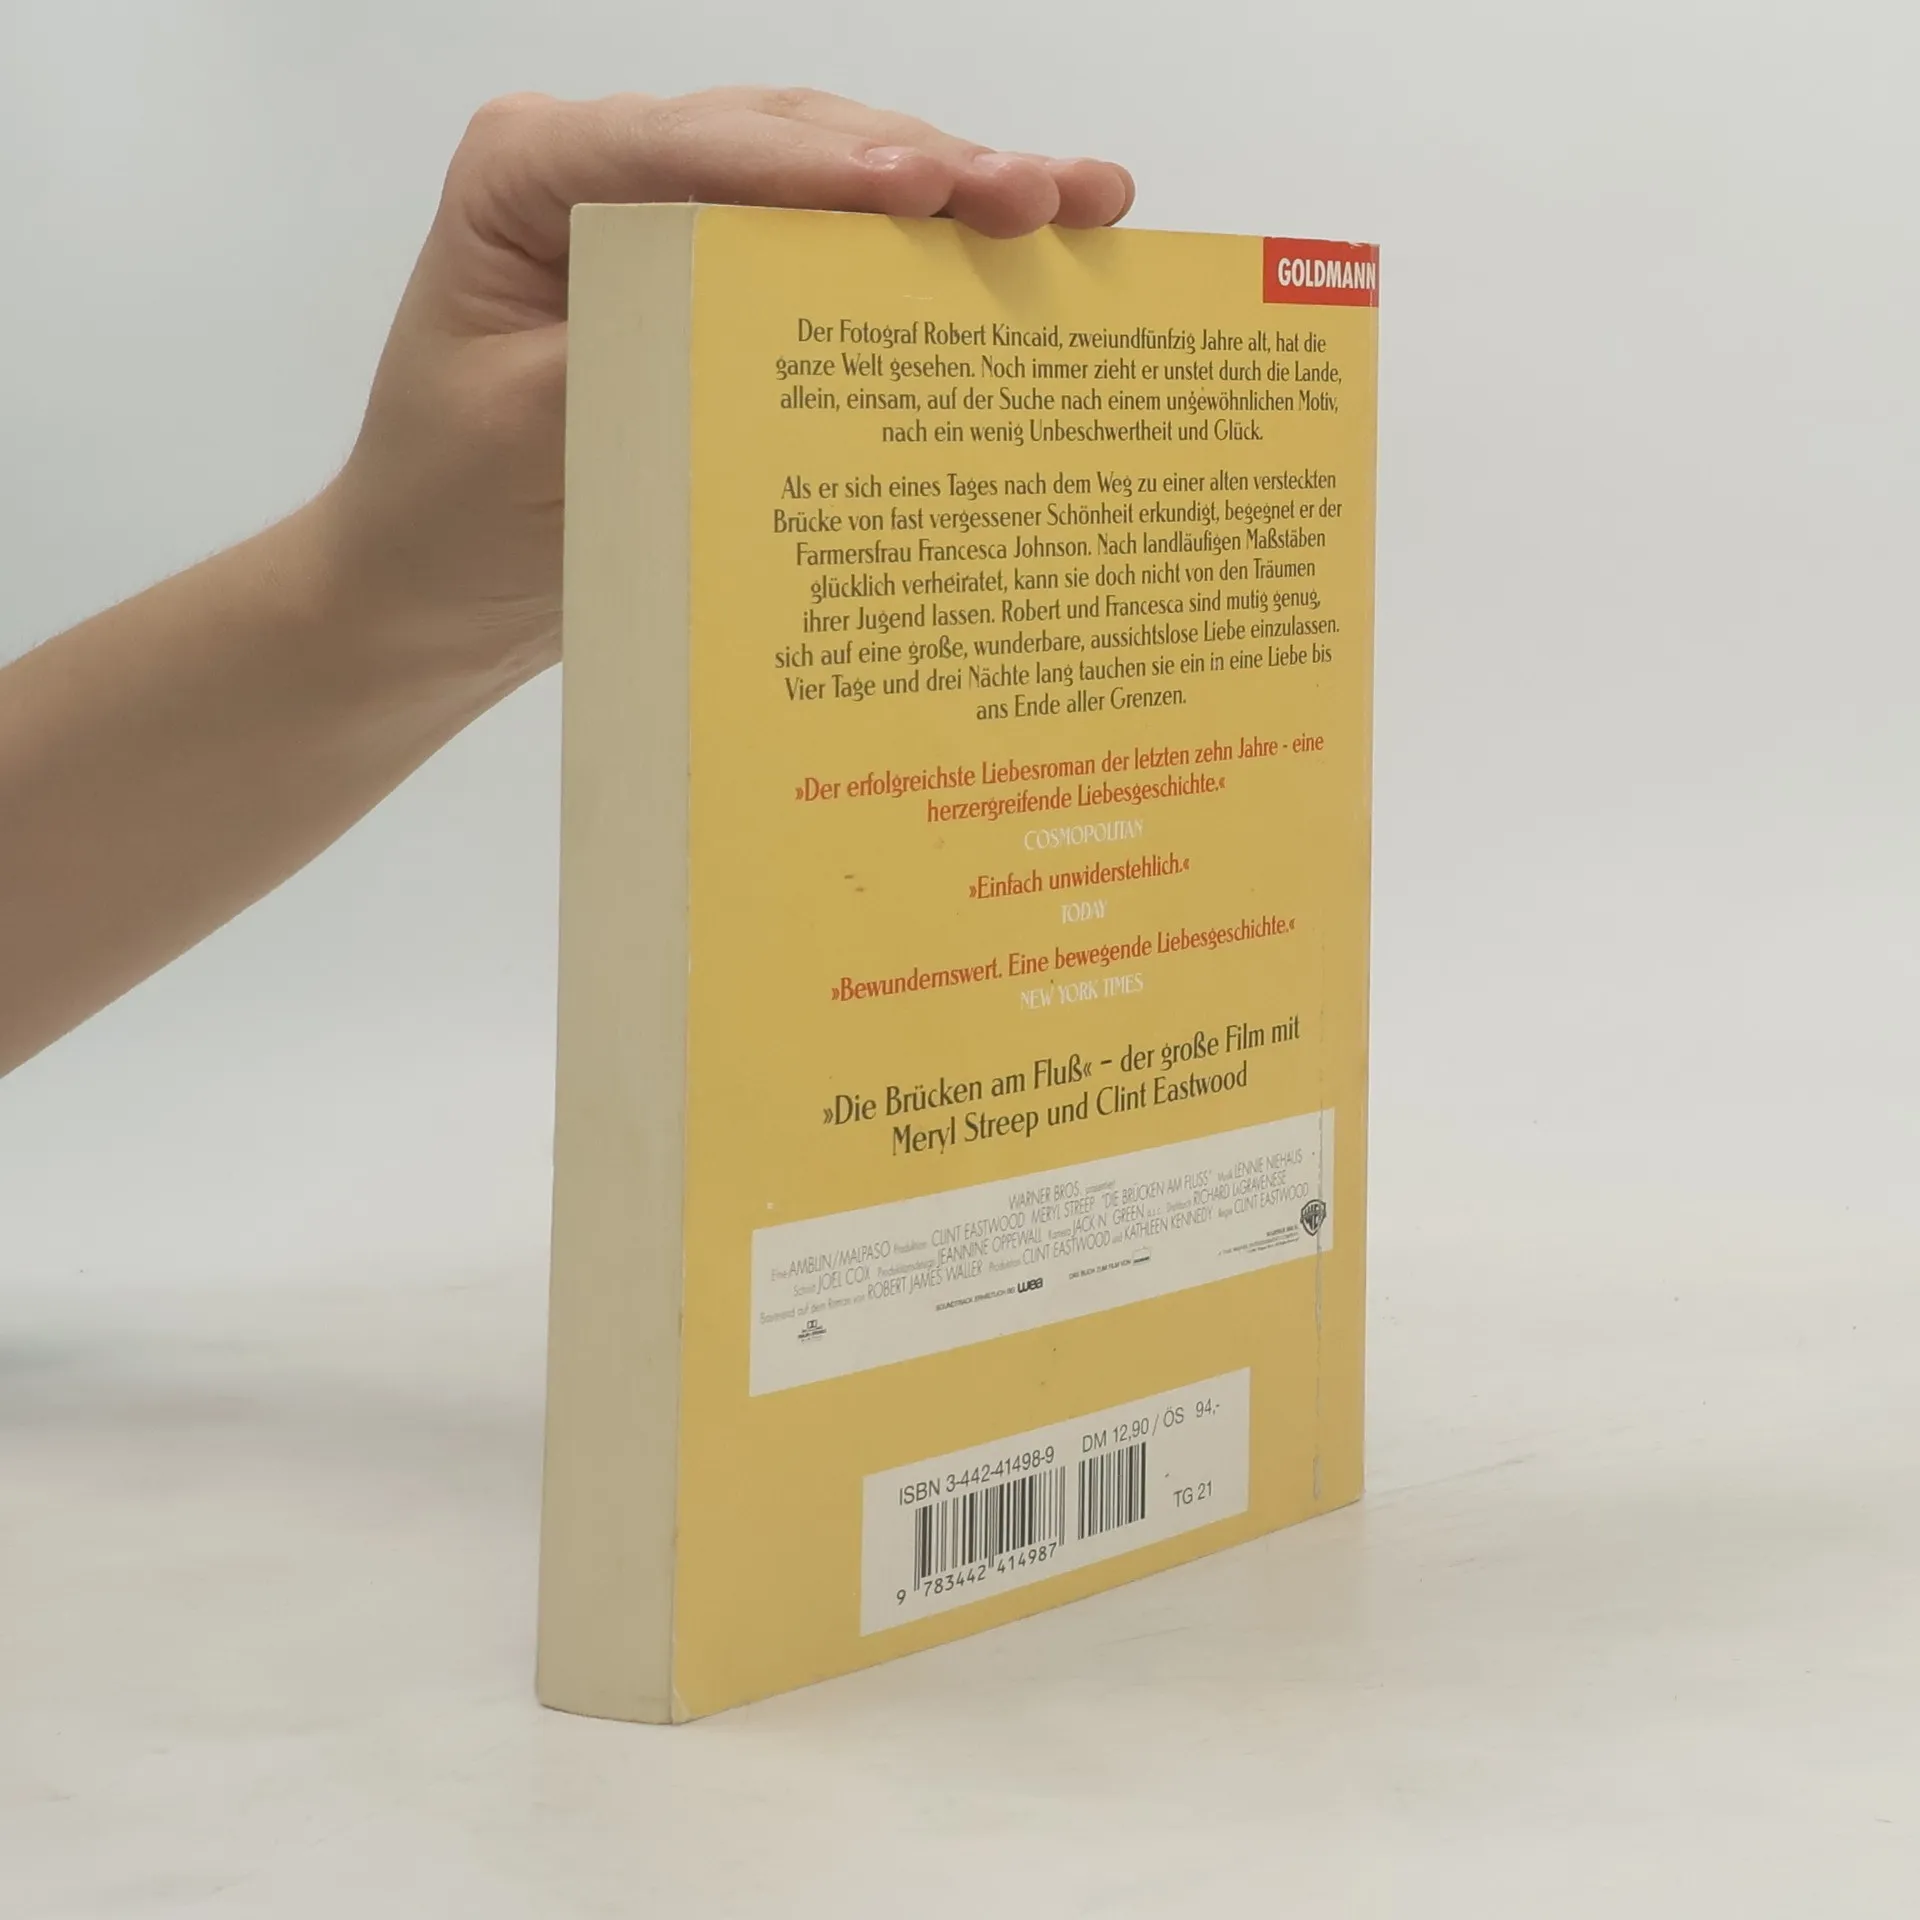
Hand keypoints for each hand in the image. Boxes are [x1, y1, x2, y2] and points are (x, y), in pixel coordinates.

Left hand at [324, 89, 1135, 700]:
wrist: (434, 589)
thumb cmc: (448, 513)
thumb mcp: (526, 435)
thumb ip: (638, 359)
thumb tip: (774, 327)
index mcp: (534, 173)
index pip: (689, 149)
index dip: (816, 165)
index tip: (926, 190)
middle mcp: (612, 173)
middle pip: (787, 144)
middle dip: (928, 167)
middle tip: (1051, 195)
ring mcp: (678, 225)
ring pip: (832, 185)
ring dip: (958, 197)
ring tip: (1082, 203)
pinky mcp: (725, 291)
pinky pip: (832, 261)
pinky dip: (926, 264)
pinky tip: (1027, 250)